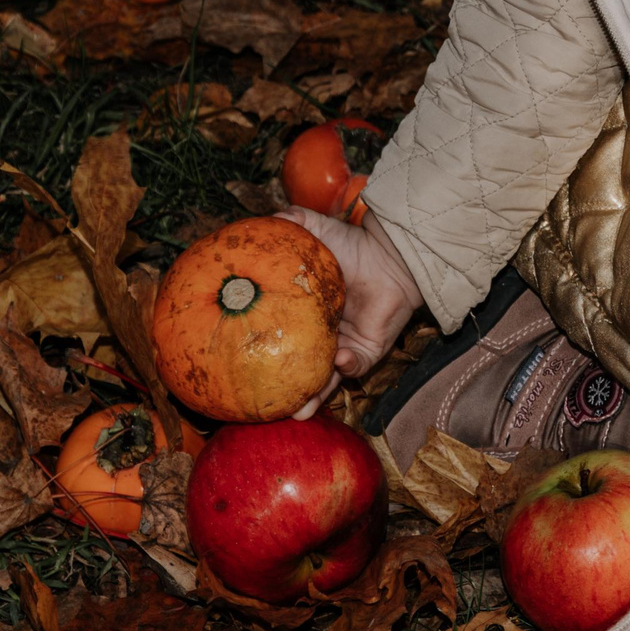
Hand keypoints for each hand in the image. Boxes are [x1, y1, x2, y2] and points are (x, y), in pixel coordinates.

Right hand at [276, 205, 424, 418]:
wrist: (391, 255)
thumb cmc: (354, 246)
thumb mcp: (316, 231)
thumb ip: (291, 222)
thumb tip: (265, 218)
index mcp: (302, 316)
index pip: (277, 340)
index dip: (262, 353)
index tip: (238, 364)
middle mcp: (320, 336)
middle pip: (298, 369)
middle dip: (284, 390)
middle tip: (264, 406)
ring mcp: (343, 346)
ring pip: (324, 379)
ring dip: (312, 396)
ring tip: (298, 412)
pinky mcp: (367, 351)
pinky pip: (355, 365)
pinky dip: (346, 366)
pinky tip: (338, 359)